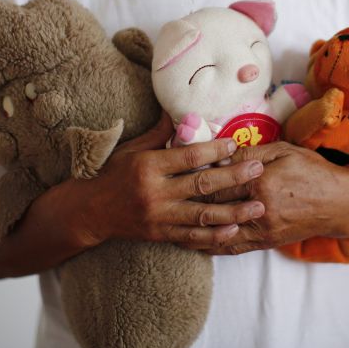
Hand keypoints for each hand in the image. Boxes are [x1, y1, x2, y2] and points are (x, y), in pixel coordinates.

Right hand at [64, 113, 267, 249]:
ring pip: (203, 215)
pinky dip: (215, 236)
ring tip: (258, 206)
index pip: (188, 156)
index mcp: (148, 166)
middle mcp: (155, 192)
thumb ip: (158, 133)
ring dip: (234, 211)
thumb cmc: (113, 173)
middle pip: (202, 184)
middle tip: (258, 170)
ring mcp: (159, 216)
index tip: (235, 145)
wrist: (90, 211)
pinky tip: (235, 230)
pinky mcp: (160, 234)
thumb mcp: (132, 148)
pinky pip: (192, 237)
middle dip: (234, 177)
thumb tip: (178, 110)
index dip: (214, 150)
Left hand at [182, 141, 348, 255]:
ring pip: (218, 230)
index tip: (175, 171)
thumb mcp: (283, 151)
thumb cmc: (313, 171)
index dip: (194, 176)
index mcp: (261, 182)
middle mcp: (258, 209)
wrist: (340, 204)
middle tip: (166, 194)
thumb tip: (220, 153)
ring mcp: (261, 230)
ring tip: (169, 220)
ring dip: (193, 227)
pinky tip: (194, 242)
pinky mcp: (265, 243)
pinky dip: (211, 245)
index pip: (217, 180)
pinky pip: (232, 247)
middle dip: (188, 200)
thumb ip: (251, 153)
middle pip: (213, 205)